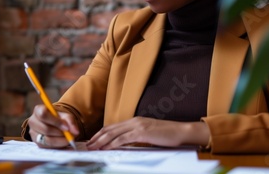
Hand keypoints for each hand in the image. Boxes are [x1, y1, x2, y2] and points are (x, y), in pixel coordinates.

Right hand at [27, 104, 78, 148]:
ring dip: (59, 141)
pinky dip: (57, 146)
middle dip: (59, 133)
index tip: (66, 127)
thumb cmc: (60, 118)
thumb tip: (75, 132)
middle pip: (45, 129)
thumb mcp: (66, 116)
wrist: (56, 124)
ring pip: (46, 140)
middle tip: (69, 135)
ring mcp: (33, 133)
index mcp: (38, 110)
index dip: (55, 122)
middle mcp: (33, 121)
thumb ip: (71, 122)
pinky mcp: (36, 143)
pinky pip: (47, 147)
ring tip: (68, 139)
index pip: (43, 114)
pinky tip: (64, 143)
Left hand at [86, 117, 209, 149]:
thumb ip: (136, 137)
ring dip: (101, 141)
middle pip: (110, 129)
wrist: (181, 131)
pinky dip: (112, 143)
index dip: (101, 134)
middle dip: (97, 137)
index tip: (92, 140)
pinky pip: (123, 139)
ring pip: (113, 133)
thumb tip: (124, 144)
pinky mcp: (141, 132)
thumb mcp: (148, 135)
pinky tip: (106, 148)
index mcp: (134, 121)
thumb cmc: (167, 135)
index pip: (113, 127)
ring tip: (92, 147)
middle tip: (87, 145)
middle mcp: (134, 121)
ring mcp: (137, 126)